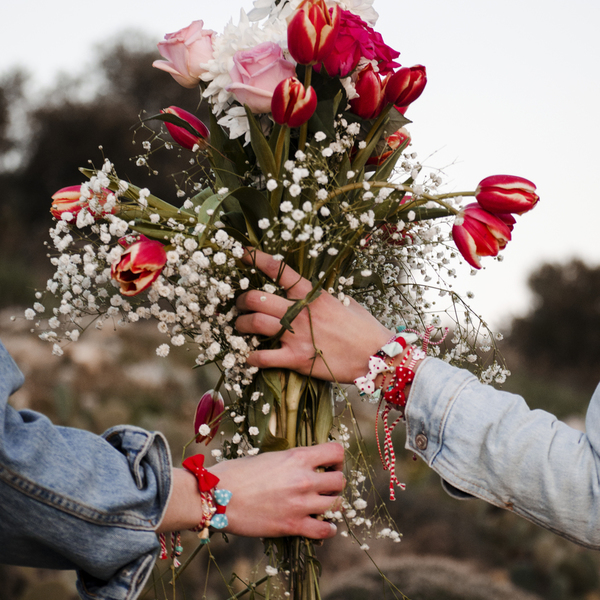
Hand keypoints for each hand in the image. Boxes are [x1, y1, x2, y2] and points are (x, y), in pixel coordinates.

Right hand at [210, 443, 344, 537]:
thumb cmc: (236, 472)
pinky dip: (328, 529)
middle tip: (325, 486)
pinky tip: (323, 525)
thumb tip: (303, 464)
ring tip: (323, 504)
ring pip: (337, 504)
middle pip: (340, 480)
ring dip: (332, 504)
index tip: (330, 464)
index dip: (337, 458)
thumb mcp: (268, 457)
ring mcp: (300, 504)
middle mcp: (304, 479)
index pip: (336, 451)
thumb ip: (290, 460)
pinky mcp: (293, 526)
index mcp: (298, 457)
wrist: (216, 497)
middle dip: (335, 482)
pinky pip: (324, 530)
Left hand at [235, 249, 391, 383]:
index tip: (243, 253)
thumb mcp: (345, 301)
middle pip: (257, 299)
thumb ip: (323, 296)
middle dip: (241, 300)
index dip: (256, 259)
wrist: (377, 356)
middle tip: (239, 304)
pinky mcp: (297, 359)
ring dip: (241, 324)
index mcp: (313, 294)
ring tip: (239, 326)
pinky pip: (263, 357)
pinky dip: (251, 356)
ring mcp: (297, 336)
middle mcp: (301, 312)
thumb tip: (312, 291)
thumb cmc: (364, 328)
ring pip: (254, 324)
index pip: (280, 270)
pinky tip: (248, 355)